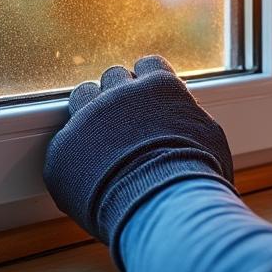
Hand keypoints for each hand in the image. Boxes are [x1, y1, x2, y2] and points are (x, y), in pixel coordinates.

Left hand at [44, 55, 235, 269]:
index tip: (151, 101)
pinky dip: (76, 156)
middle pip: (112, 77)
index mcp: (160, 87)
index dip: (149, 82)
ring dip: (91, 113)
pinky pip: (65, 143)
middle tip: (127, 124)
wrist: (165, 207)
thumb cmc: (198, 177)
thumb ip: (188, 119)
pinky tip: (92, 176)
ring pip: (82, 97)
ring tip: (102, 143)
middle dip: (119, 96)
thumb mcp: (209, 138)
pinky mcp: (62, 150)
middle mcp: (121, 93)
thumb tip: (186, 122)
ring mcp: (87, 118)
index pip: (149, 65)